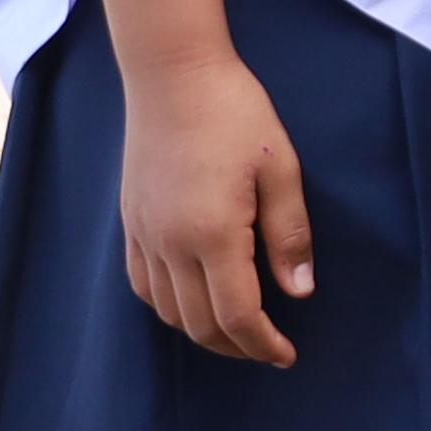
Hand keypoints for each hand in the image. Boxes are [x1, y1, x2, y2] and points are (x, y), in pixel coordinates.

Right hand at [115, 41, 312, 365]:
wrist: (173, 75)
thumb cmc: (235, 113)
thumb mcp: (279, 168)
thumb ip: (289, 234)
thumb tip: (300, 292)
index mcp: (212, 233)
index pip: (237, 316)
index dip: (263, 345)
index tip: (286, 355)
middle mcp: (170, 244)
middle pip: (200, 326)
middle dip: (238, 347)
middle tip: (268, 348)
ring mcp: (144, 235)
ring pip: (169, 313)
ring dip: (204, 332)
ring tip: (238, 329)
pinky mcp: (130, 223)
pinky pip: (143, 286)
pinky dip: (169, 308)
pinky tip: (193, 301)